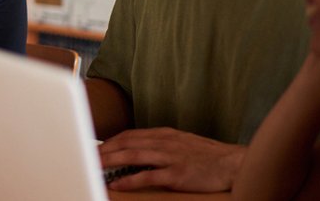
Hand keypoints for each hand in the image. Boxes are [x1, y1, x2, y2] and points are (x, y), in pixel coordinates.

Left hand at [98, 127, 245, 191]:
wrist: (233, 163)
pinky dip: (130, 179)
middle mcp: (164, 142)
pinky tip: (117, 183)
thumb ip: (161, 145)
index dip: (110, 141)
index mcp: (164, 134)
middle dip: (103, 150)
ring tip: (93, 166)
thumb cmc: (208, 156)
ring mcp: (170, 157)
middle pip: (126, 143)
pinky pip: (148, 176)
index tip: (95, 148)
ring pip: (132, 156)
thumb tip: (140, 150)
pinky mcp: (177, 173)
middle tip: (86, 156)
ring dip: (110, 161)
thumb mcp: (182, 143)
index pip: (130, 135)